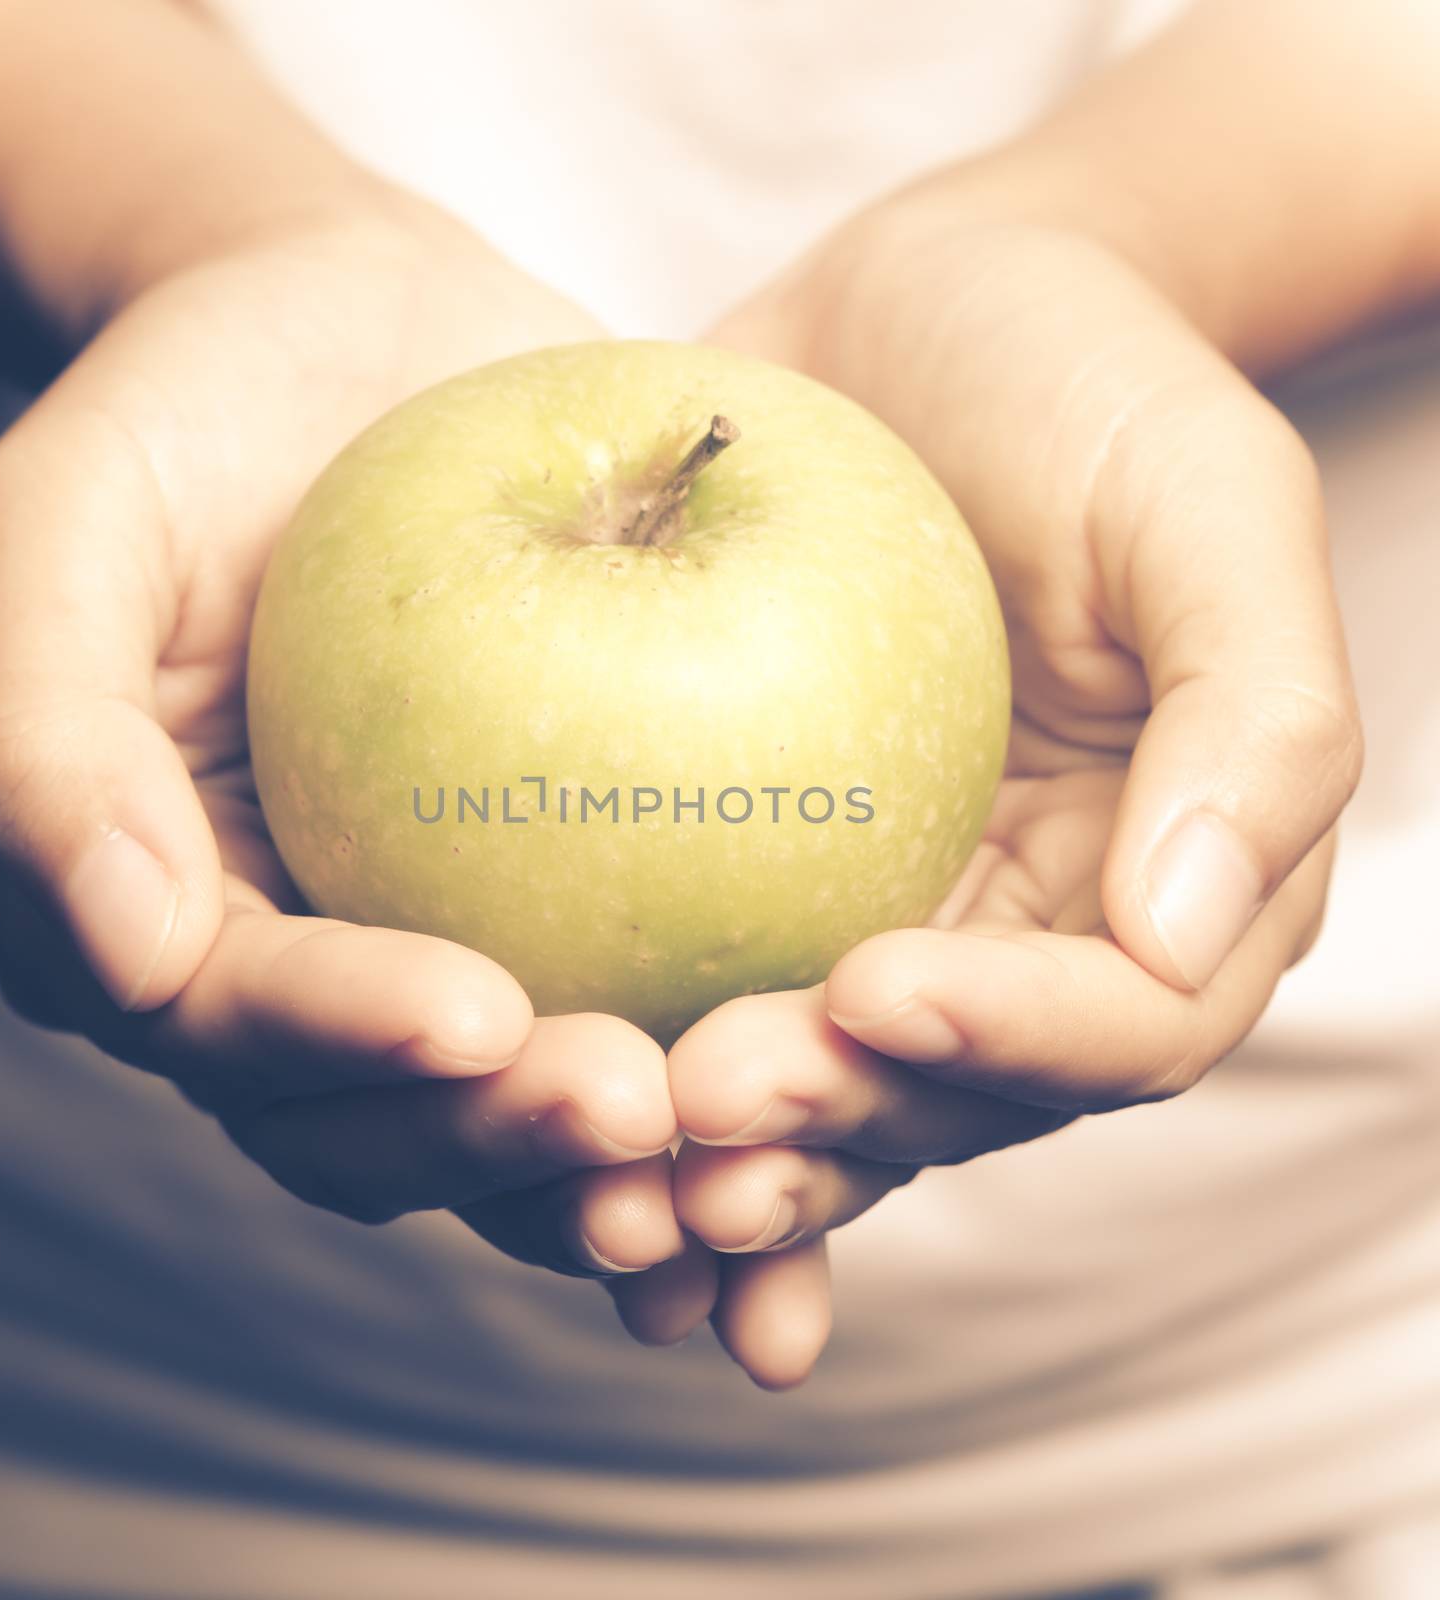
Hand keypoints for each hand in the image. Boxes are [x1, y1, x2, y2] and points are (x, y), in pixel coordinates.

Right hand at [0, 205, 683, 1285]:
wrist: (360, 334)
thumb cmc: (198, 408)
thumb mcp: (69, 517)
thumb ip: (49, 734)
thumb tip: (130, 952)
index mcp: (159, 914)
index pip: (234, 1020)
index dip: (342, 1041)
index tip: (475, 1013)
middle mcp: (298, 964)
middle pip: (379, 1120)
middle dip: (498, 1142)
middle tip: (633, 1105)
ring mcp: (436, 941)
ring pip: (516, 1108)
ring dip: (623, 1160)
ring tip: (738, 1129)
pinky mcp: (570, 901)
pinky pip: (644, 997)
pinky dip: (723, 1059)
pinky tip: (833, 1061)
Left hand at [632, 204, 1362, 1386]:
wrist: (924, 310)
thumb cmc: (1084, 382)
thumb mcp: (1206, 500)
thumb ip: (1257, 714)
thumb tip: (1183, 930)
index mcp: (1164, 879)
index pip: (1117, 1022)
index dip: (1004, 1042)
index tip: (866, 992)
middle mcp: (1025, 931)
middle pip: (946, 1097)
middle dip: (832, 1129)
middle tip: (699, 1107)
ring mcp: (884, 912)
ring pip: (817, 1088)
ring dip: (723, 1155)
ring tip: (612, 1170)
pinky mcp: (755, 874)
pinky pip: (698, 989)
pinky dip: (634, 1069)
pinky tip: (538, 1105)